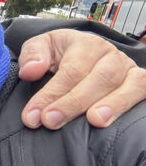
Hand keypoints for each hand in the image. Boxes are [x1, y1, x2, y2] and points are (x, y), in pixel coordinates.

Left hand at [18, 28, 145, 128]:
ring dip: (112, 104)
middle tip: (51, 121)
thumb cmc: (60, 55)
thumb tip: (31, 71)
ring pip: (129, 85)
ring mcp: (129, 69)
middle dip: (74, 102)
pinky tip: (122, 120)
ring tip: (95, 121)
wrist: (82, 55)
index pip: (70, 71)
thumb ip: (32, 56)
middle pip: (99, 78)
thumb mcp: (41, 48)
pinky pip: (145, 90)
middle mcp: (111, 55)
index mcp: (86, 44)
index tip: (32, 116)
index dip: (51, 94)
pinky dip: (134, 103)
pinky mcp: (141, 83)